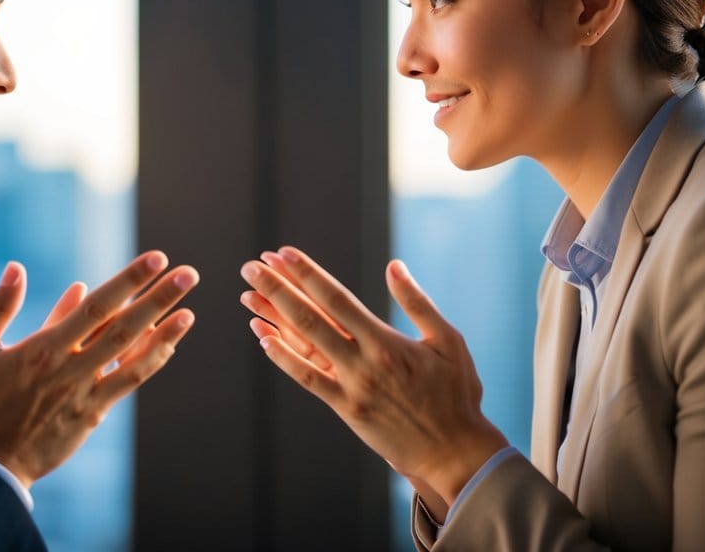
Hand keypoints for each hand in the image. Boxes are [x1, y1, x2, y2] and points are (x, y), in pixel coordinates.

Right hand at [0, 251, 197, 488]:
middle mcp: (70, 369)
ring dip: (164, 334)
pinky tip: (168, 346)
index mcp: (42, 349)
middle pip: (122, 328)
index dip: (127, 281)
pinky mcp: (92, 414)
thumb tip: (17, 267)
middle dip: (157, 300)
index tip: (155, 259)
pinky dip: (148, 363)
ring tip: (190, 312)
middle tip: (187, 275)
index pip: (95, 308)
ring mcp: (84, 394)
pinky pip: (126, 384)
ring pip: (131, 358)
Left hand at [239, 247, 505, 505]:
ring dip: (273, 318)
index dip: (308, 274)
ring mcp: (351, 387)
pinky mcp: (346, 409)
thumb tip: (394, 266)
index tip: (284, 253)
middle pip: (311, 317)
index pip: (337, 299)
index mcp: (386, 341)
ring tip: (248, 296)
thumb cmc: (457, 393)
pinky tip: (264, 339)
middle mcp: (363, 362)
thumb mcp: (448, 341)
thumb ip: (417, 302)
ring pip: (303, 346)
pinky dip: (284, 359)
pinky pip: (308, 380)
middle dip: (278, 288)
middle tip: (252, 267)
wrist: (454, 452)